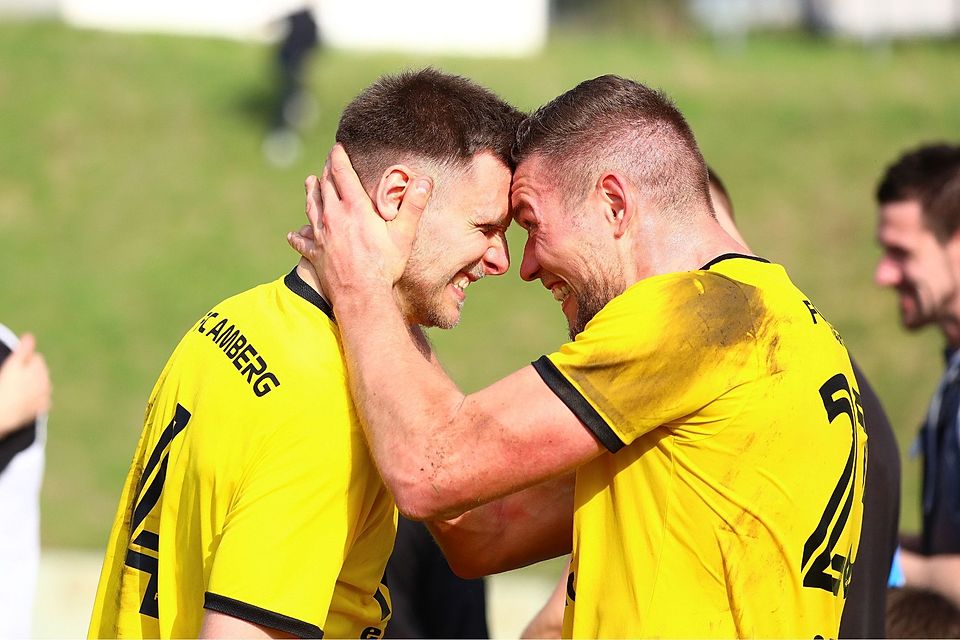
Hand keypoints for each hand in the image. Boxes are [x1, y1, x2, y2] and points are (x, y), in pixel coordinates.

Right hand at [0, 333, 50, 436]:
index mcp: (40, 367)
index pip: (35, 358)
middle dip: (29, 373)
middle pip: (39, 371)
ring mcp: (46, 394)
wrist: (4, 411)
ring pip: (41, 385)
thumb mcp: (13, 364)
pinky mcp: (44, 406)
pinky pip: (42, 399)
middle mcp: (47, 379)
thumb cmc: (5, 385)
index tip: (13, 370)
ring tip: (17, 391)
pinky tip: (24, 400)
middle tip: (13, 381)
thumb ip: (24, 349)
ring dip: (33, 386)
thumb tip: (30, 335)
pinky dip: (35, 399)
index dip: (22, 363)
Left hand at [287, 144, 432, 305]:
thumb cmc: (384, 266)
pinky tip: (293, 234)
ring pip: (311, 207)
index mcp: (354, 208)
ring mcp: (322, 235)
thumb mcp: (404, 235)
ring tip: (310, 182)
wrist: (361, 294)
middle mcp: (333, 216)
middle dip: (326, 171)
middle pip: (325, 186)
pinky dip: (298, 235)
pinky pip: (303, 241)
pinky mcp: (315, 254)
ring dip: (311, 192)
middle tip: (328, 162)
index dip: (338, 158)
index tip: (337, 148)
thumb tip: (424, 181)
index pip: (341, 173)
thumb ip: (413, 206)